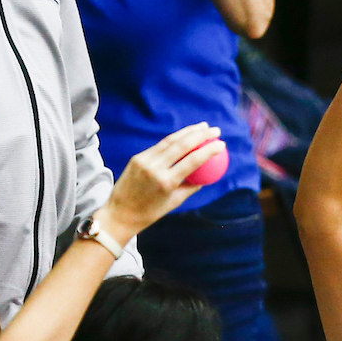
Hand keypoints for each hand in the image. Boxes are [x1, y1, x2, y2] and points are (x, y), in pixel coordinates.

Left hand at [94, 123, 226, 245]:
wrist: (121, 213)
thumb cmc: (150, 213)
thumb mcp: (174, 203)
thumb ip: (190, 188)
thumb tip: (205, 177)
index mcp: (167, 182)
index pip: (193, 161)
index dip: (209, 150)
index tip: (221, 144)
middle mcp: (156, 168)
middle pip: (182, 145)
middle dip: (201, 135)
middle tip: (214, 130)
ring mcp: (145, 161)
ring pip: (170, 141)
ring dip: (188, 132)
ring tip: (202, 127)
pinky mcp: (138, 157)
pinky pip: (159, 146)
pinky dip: (174, 139)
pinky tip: (184, 135)